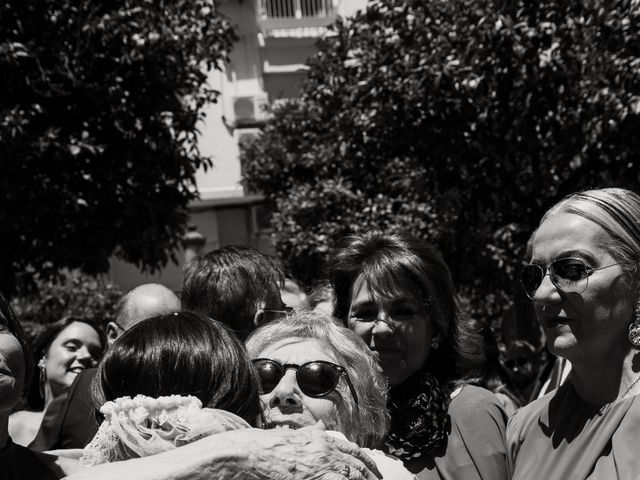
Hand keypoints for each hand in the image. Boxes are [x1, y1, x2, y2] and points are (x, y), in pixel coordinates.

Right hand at [232, 425, 381, 479]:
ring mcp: (320, 467)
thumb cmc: (264, 447)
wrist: (247, 453)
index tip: (376, 473)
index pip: (353, 451)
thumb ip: (309, 435)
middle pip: (358, 467)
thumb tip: (320, 428)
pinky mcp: (314, 478)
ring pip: (352, 477)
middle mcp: (324, 451)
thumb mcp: (291, 436)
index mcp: (320, 440)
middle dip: (371, 478)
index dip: (368, 463)